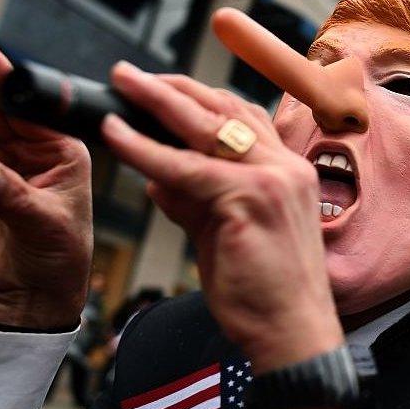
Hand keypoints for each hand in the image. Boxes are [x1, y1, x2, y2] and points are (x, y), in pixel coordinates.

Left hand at [102, 64, 342, 373]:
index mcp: (288, 172)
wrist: (291, 333)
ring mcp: (273, 180)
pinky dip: (146, 149)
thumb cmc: (264, 293)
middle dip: (173, 88)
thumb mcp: (225, 234)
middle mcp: (285, 167)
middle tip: (131, 75)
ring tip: (123, 85)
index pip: (242, 118)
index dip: (198, 98)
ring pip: (206, 127)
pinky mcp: (250, 199)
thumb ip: (195, 200)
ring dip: (158, 101)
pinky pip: (185, 167)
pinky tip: (118, 135)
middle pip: (225, 109)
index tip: (161, 90)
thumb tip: (158, 176)